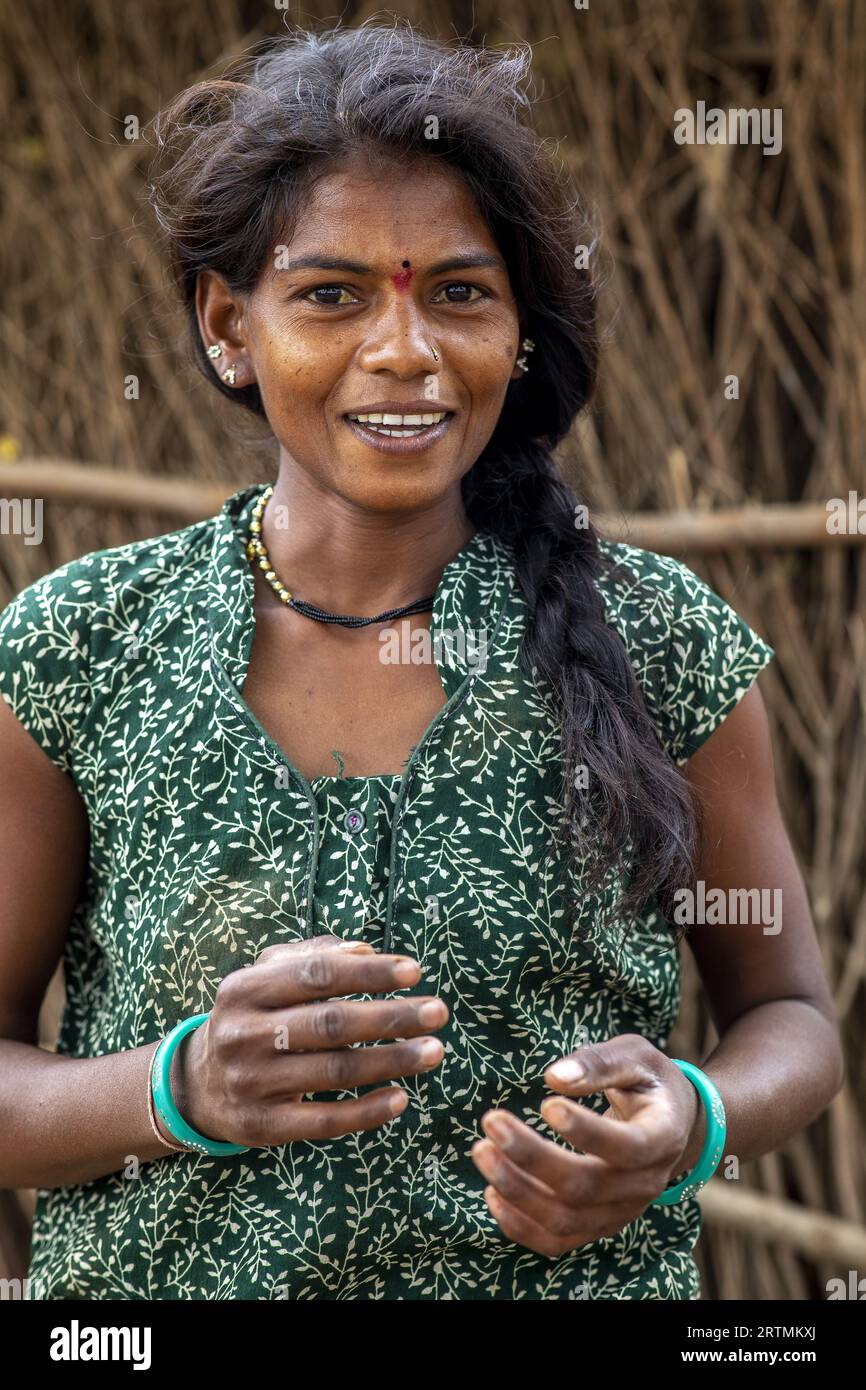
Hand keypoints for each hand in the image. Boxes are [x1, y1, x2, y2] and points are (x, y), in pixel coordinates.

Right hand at [173, 935, 447, 1146]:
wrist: (198, 1084)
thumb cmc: (253, 1017)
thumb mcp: (266, 977)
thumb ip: (311, 956)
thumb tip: (366, 949)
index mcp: (244, 988)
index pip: (317, 974)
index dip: (369, 972)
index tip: (415, 971)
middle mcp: (242, 1034)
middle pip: (331, 1023)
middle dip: (392, 1017)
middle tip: (438, 1012)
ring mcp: (251, 1083)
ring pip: (335, 1071)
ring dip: (391, 1061)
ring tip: (433, 1052)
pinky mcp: (262, 1126)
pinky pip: (325, 1121)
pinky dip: (367, 1111)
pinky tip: (401, 1098)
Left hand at [470, 1033, 703, 1256]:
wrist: (672, 1125)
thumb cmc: (648, 1081)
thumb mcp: (635, 1057)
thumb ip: (599, 1063)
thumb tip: (555, 1077)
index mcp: (661, 1138)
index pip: (625, 1148)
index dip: (585, 1131)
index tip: (546, 1103)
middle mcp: (644, 1185)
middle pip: (585, 1188)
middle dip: (532, 1158)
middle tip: (491, 1121)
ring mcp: (620, 1212)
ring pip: (565, 1220)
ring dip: (517, 1191)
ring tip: (482, 1151)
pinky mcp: (596, 1226)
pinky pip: (556, 1241)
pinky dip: (520, 1225)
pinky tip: (491, 1192)